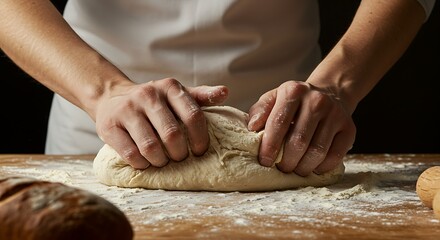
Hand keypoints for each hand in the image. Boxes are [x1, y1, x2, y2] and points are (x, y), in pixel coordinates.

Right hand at [95, 78, 227, 168]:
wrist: (111, 97)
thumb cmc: (154, 102)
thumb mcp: (177, 94)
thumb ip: (202, 96)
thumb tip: (225, 92)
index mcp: (170, 87)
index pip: (193, 116)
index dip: (200, 139)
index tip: (200, 151)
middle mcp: (148, 95)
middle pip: (172, 135)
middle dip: (180, 153)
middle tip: (180, 158)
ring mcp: (127, 110)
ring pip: (150, 147)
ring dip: (160, 161)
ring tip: (162, 161)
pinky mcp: (110, 126)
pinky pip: (131, 154)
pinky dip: (142, 164)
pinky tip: (145, 162)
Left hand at [247, 81, 355, 175]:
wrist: (330, 93)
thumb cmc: (294, 102)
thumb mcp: (273, 99)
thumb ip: (260, 112)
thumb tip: (252, 128)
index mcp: (293, 91)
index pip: (278, 123)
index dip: (270, 146)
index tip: (265, 161)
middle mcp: (316, 101)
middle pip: (299, 141)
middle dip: (287, 161)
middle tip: (281, 169)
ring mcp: (335, 114)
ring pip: (317, 151)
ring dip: (303, 167)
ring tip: (295, 169)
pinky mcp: (349, 128)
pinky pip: (335, 156)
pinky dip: (321, 167)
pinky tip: (313, 167)